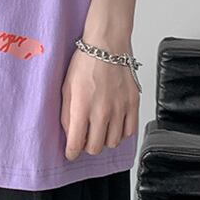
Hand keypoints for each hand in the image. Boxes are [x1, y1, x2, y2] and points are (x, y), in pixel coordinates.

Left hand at [60, 42, 139, 159]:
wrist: (107, 45)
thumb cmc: (85, 62)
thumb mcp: (67, 87)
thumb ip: (67, 113)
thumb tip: (69, 132)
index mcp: (82, 107)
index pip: (76, 143)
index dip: (71, 153)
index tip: (70, 153)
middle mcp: (102, 111)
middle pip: (95, 147)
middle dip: (86, 146)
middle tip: (84, 138)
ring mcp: (119, 109)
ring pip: (112, 142)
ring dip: (104, 140)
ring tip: (99, 129)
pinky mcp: (133, 105)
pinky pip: (129, 132)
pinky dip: (121, 132)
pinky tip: (114, 124)